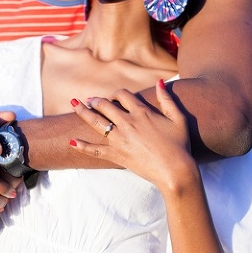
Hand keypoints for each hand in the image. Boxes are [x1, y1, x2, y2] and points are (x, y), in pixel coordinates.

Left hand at [69, 81, 193, 188]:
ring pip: (95, 122)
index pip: (122, 95)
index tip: (113, 97)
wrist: (175, 170)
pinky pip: (94, 150)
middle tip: (88, 100)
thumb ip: (167, 100)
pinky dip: (82, 147)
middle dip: (95, 100)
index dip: (116, 94)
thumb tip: (160, 82)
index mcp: (142, 112)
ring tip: (74, 105)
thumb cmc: (180, 144)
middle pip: (105, 106)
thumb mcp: (178, 118)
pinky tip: (71, 142)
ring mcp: (119, 139)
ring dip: (83, 112)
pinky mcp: (115, 154)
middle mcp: (127, 123)